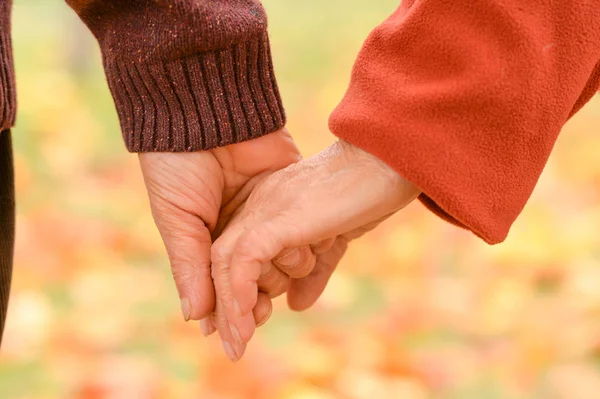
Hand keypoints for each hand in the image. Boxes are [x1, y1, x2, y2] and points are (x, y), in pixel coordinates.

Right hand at [139, 129, 313, 348]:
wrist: (207, 108)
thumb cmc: (178, 165)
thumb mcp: (176, 218)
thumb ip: (189, 267)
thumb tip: (197, 319)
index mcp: (207, 238)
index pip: (224, 285)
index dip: (231, 310)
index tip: (240, 336)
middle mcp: (240, 228)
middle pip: (258, 277)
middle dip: (260, 297)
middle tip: (264, 311)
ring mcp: (268, 211)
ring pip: (286, 257)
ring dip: (287, 274)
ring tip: (284, 282)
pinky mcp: (292, 190)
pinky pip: (306, 225)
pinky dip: (312, 244)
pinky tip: (315, 262)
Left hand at [211, 140, 420, 358]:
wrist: (385, 164)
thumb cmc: (365, 196)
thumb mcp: (332, 243)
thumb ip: (313, 272)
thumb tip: (297, 304)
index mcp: (269, 211)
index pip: (237, 257)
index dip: (234, 294)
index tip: (240, 329)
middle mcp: (259, 208)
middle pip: (223, 262)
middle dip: (227, 307)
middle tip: (235, 346)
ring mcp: (265, 211)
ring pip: (226, 263)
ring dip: (230, 309)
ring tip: (239, 344)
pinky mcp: (278, 219)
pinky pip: (244, 260)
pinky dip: (240, 292)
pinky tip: (248, 321)